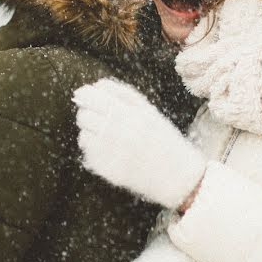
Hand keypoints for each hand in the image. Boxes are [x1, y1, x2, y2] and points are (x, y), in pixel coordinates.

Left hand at [73, 78, 205, 208]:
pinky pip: (88, 155)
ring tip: (107, 136)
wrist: (178, 176)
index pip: (93, 98)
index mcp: (130, 115)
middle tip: (98, 117)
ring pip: (83, 136)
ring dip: (90, 132)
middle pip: (84, 116)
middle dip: (87, 113)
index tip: (84, 94)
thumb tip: (97, 85)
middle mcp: (118, 133)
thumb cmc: (164, 139)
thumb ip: (124, 94)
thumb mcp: (150, 111)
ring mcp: (111, 154)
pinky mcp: (107, 170)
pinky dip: (95, 151)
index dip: (85, 94)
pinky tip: (110, 151)